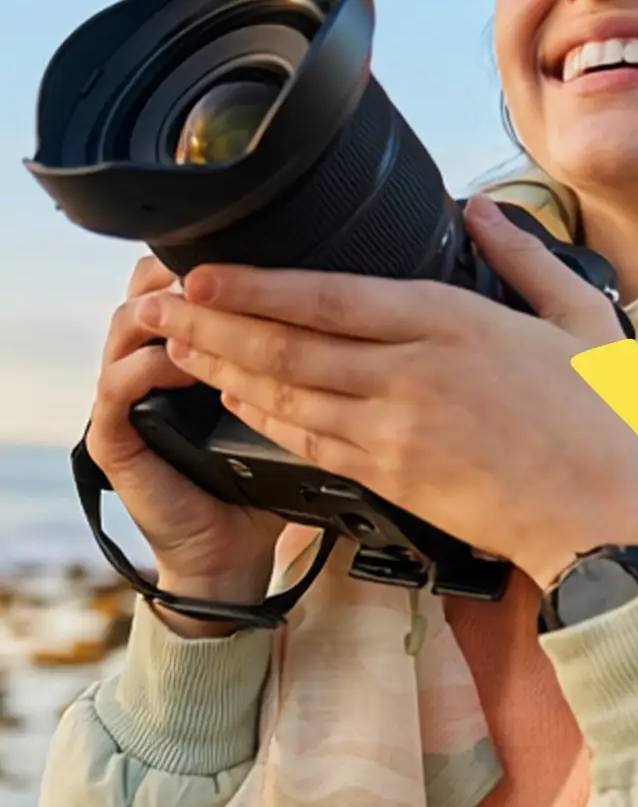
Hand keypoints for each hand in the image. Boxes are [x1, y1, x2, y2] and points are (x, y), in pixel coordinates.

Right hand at [89, 255, 284, 635]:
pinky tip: (180, 364)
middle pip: (147, 288)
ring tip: (197, 310)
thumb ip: (303, 365)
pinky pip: (118, 385)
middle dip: (181, 274)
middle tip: (215, 270)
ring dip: (163, 313)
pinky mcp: (113, 436)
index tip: (253, 251)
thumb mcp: (291, 412)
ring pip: (126, 327)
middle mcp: (151, 365)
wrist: (233, 554)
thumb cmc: (264, 485)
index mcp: (192, 354)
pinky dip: (148, 368)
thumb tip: (354, 317)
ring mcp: (127, 398)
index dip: (214, 263)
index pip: (187, 282)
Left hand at [133, 200, 637, 591]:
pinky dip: (264, 418)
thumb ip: (521, 256)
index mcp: (453, 325)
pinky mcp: (393, 481)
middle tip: (156, 307)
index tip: (204, 274)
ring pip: (287, 395)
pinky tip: (234, 398)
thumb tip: (478, 209)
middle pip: (287, 346)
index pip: (330, 297)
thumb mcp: (579, 318)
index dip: (254, 287)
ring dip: (223, 368)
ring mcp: (396, 434)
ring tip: (175, 345)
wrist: (607, 521)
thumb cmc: (604, 423)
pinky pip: (310, 444)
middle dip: (211, 326)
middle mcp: (412, 377)